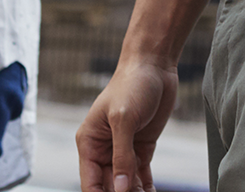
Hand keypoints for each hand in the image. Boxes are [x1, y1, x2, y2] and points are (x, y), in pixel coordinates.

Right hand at [77, 58, 176, 191]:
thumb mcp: (123, 119)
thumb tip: (121, 188)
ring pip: (126, 183)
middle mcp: (104, 149)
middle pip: (109, 186)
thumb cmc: (132, 84)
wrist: (154, 65)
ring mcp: (124, 149)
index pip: (91, 183)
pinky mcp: (142, 147)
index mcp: (89, 143)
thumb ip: (122, 156)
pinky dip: (146, 187)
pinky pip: (141, 175)